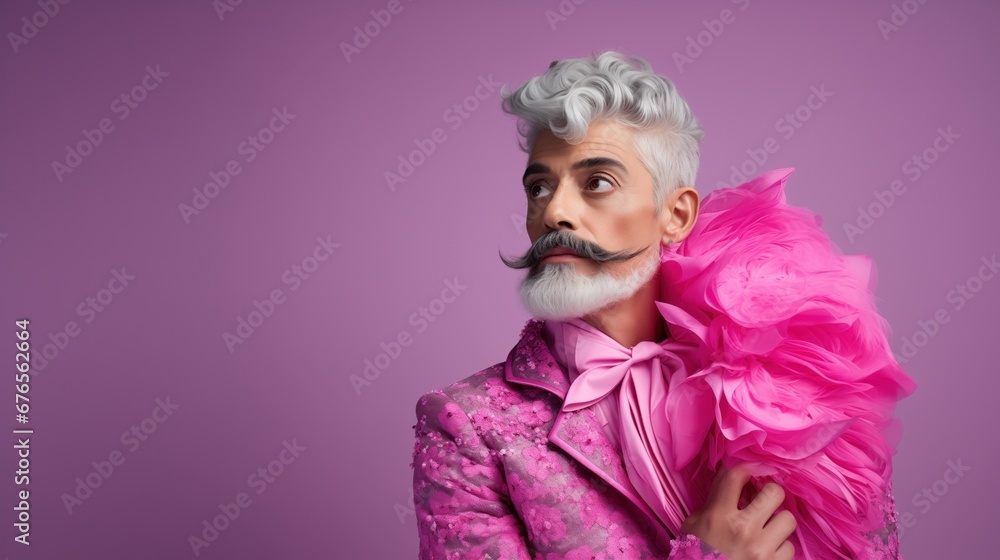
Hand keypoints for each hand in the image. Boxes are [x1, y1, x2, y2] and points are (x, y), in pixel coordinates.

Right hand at [680, 464, 795, 559]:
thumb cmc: (695, 555)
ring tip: (767, 530)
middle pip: (774, 493)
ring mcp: (762, 550)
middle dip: (770, 494)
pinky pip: (790, 548)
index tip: (748, 474)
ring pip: (788, 520)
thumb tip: (729, 477)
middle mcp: (743, 529)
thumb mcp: (693, 525)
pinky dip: (780, 548)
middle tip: (765, 500)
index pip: (737, 476)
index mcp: (719, 516)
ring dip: (778, 523)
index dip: (746, 470)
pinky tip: (767, 550)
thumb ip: (712, 502)